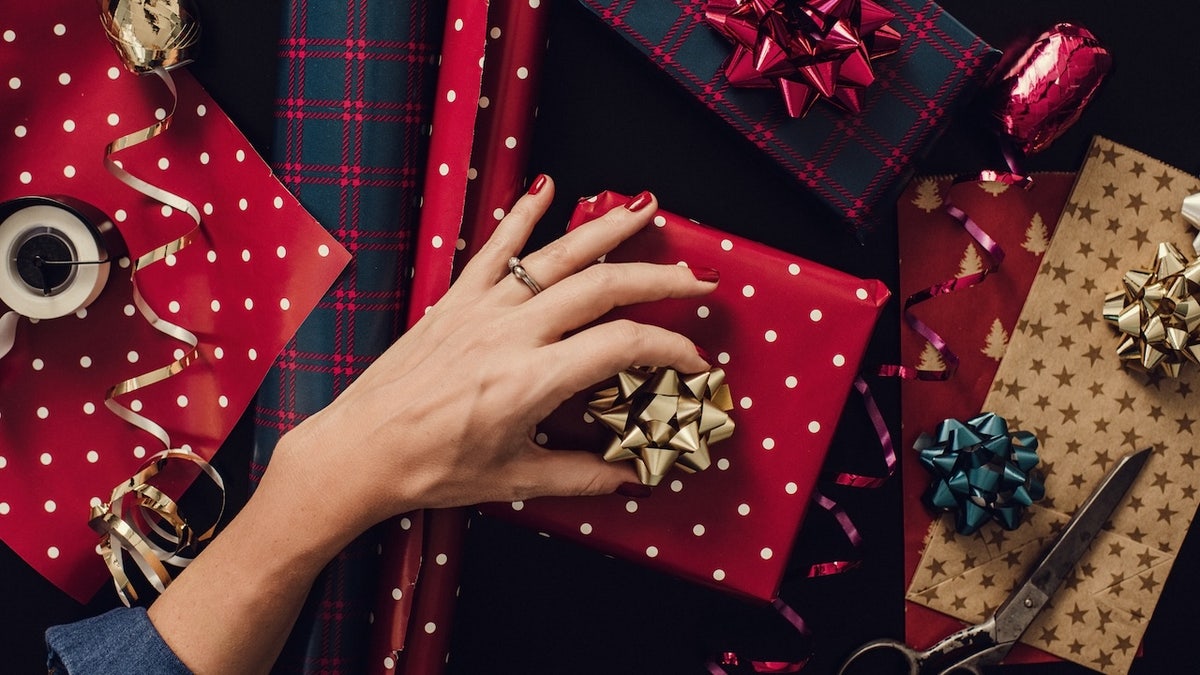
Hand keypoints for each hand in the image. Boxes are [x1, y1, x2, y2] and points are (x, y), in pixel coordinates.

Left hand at [271, 176, 717, 530]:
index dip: (669, 347)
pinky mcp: (454, 302)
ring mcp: (481, 311)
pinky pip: (493, 250)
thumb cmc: (428, 468)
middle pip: (601, 288)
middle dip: (658, 279)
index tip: (692, 358)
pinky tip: (545, 190)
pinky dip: (520, 217)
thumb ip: (581, 474)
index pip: (622, 347)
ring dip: (606, 230)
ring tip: (645, 209)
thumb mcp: (514, 479)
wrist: (358, 451)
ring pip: (555, 257)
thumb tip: (629, 475)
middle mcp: (511, 335)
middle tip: (696, 280)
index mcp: (530, 381)